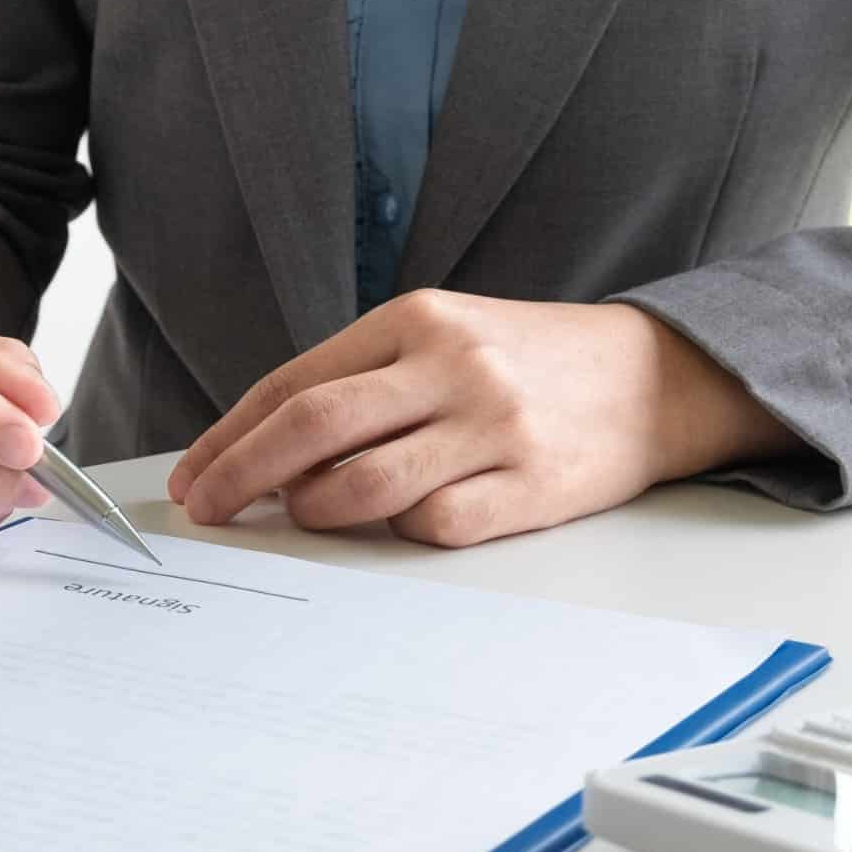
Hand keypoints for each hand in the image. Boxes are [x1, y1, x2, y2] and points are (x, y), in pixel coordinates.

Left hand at [168, 291, 797, 546]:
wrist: (656, 377)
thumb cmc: (526, 363)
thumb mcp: (442, 339)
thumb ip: (362, 383)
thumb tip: (263, 453)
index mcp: (415, 320)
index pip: (294, 384)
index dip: (230, 439)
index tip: (194, 480)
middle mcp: (452, 365)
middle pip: (311, 427)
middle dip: (242, 475)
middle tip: (209, 511)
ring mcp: (494, 425)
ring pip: (363, 485)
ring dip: (314, 511)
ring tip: (307, 514)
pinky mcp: (532, 485)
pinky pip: (432, 525)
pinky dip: (400, 531)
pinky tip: (405, 518)